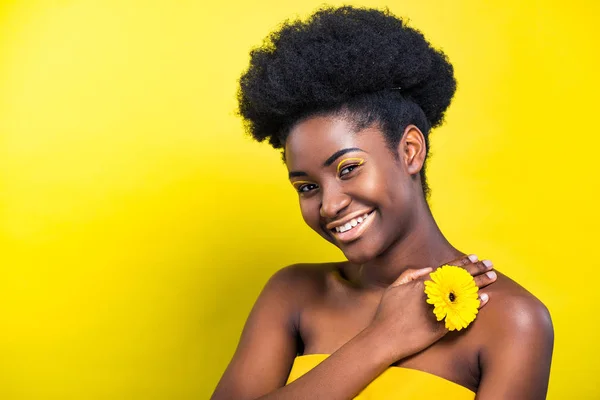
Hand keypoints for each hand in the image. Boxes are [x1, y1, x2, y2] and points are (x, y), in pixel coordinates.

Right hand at [369, 254, 495, 360]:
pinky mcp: (443, 325)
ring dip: (480, 284)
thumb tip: (428, 268)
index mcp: (422, 283)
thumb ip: (410, 274)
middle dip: (477, 269)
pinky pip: (464, 312)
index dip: (462, 261)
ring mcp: (439, 309)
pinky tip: (485, 299)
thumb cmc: (386, 313)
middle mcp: (433, 294)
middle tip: (490, 264)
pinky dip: (475, 305)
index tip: (475, 257)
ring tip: (493, 277)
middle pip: (460, 278)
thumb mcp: (394, 287)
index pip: (447, 268)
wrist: (385, 338)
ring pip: (465, 292)